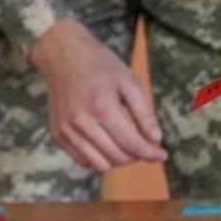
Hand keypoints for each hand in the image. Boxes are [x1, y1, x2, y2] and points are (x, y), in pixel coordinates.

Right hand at [29, 18, 166, 171]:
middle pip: (117, 158)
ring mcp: (67, 130)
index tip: (162, 154)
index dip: (151, 153)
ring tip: (126, 144)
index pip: (131, 144)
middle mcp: (81, 122)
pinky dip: (99, 157)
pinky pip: (84, 161)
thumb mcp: (130, 82)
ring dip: (118, 160)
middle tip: (144, 144)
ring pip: (100, 165)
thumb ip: (145, 113)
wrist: (64, 55)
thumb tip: (155, 140)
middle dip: (136, 155)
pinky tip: (107, 142)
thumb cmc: (101, 66)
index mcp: (102, 106)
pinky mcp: (58, 135)